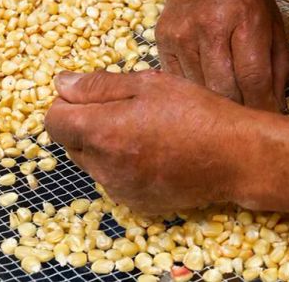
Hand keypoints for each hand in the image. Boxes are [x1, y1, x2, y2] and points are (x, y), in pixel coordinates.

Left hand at [44, 70, 266, 214]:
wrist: (235, 156)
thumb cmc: (196, 112)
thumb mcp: (149, 84)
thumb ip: (98, 85)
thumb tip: (61, 84)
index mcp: (101, 131)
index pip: (53, 119)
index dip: (68, 103)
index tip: (93, 96)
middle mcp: (102, 166)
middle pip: (71, 142)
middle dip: (86, 124)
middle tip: (125, 109)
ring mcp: (119, 189)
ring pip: (93, 162)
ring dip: (105, 145)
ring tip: (144, 131)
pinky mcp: (135, 203)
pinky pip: (114, 180)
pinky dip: (124, 166)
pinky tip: (154, 152)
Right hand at [156, 0, 288, 111]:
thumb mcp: (272, 19)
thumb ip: (278, 65)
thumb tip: (276, 108)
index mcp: (245, 16)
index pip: (253, 77)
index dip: (263, 106)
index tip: (268, 121)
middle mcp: (210, 24)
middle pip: (225, 89)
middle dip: (241, 110)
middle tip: (250, 122)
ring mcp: (182, 33)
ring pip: (201, 90)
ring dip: (217, 104)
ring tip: (229, 108)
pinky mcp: (163, 39)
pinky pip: (180, 81)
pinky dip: (196, 91)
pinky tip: (206, 88)